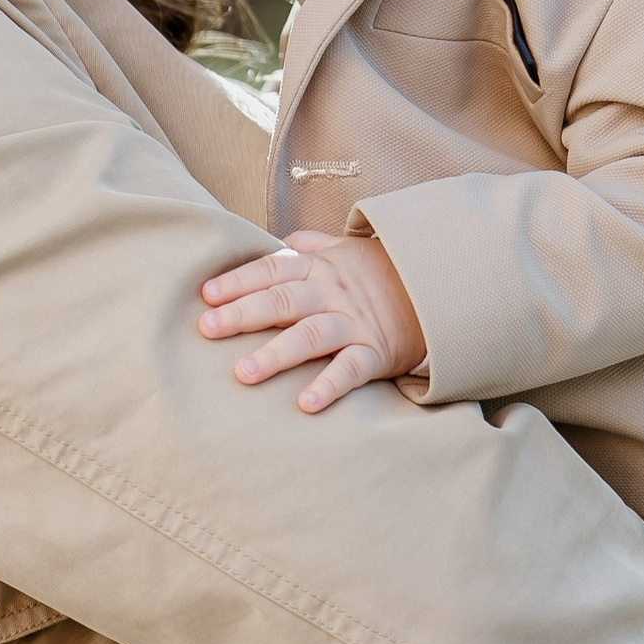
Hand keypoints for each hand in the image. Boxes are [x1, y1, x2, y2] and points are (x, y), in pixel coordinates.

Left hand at [198, 231, 427, 412]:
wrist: (437, 289)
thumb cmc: (380, 273)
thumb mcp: (345, 250)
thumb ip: (309, 246)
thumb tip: (279, 241)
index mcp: (319, 268)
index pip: (272, 270)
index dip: (239, 281)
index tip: (207, 295)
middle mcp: (332, 294)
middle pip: (283, 301)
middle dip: (243, 314)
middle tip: (208, 329)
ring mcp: (353, 324)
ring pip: (310, 337)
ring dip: (276, 355)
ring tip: (244, 373)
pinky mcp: (375, 353)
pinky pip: (350, 370)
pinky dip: (329, 386)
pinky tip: (305, 403)